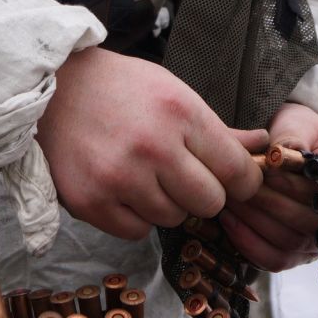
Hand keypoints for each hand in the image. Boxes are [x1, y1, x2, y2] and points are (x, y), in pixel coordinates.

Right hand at [37, 47, 264, 239]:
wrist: (54, 87)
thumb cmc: (121, 88)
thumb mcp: (174, 93)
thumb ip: (218, 130)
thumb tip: (263, 146)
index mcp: (180, 113)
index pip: (236, 171)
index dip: (242, 181)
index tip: (233, 180)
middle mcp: (152, 147)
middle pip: (210, 202)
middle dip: (203, 193)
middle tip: (183, 175)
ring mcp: (119, 177)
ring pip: (173, 218)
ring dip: (165, 203)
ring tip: (144, 173)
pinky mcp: (90, 201)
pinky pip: (136, 230)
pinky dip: (135, 215)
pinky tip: (121, 186)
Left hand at [219, 102, 317, 271]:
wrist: (290, 148)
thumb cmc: (300, 132)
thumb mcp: (300, 123)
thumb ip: (294, 136)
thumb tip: (281, 153)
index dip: (309, 183)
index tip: (274, 166)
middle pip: (316, 220)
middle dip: (274, 200)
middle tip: (242, 182)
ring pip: (294, 241)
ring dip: (258, 220)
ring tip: (231, 196)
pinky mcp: (300, 254)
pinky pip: (277, 259)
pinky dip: (250, 242)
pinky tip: (229, 219)